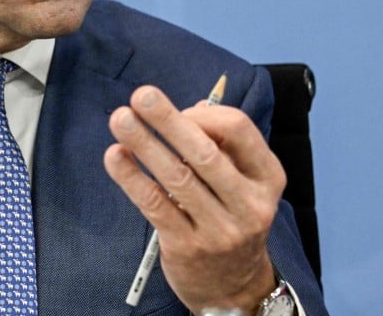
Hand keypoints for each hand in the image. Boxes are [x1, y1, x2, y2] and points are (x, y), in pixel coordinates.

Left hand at [103, 85, 282, 313]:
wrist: (234, 286)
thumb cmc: (230, 216)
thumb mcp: (241, 182)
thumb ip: (219, 145)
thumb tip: (188, 106)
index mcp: (267, 177)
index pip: (239, 130)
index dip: (203, 114)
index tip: (178, 111)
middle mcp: (250, 204)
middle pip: (205, 153)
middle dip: (168, 120)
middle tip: (141, 96)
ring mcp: (220, 229)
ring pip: (177, 177)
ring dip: (144, 144)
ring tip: (120, 119)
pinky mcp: (188, 246)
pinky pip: (155, 204)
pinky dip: (131, 177)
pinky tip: (115, 156)